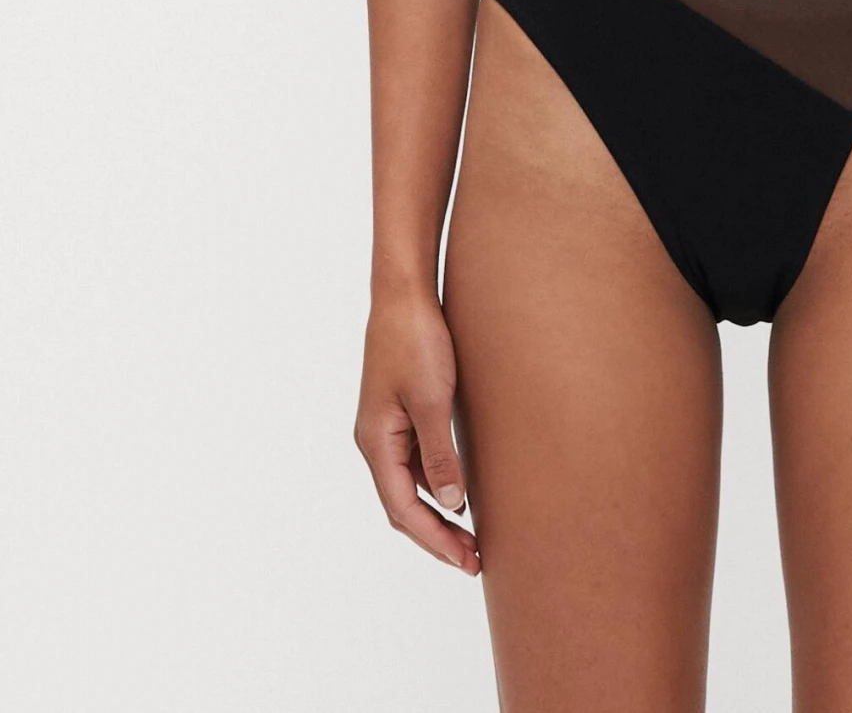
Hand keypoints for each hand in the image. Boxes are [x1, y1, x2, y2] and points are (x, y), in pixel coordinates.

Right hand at [354, 286, 480, 574]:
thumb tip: (451, 505)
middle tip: (474, 560)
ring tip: (472, 535)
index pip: (402, 510)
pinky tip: (460, 490)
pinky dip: (436, 483)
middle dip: (436, 535)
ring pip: (409, 485)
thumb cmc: (416, 341)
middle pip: (402, 504)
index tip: (465, 561)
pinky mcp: (401, 411)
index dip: (434, 540)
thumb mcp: (433, 401)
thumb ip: (439, 456)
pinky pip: (415, 461)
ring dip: (438, 512)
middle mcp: (375, 440)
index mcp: (376, 442)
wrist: (404, 293)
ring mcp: (386, 426)